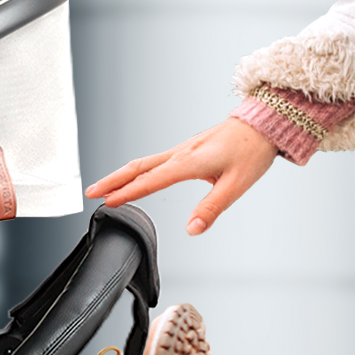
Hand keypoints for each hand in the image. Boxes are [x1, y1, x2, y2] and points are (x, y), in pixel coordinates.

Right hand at [85, 120, 277, 235]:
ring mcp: (183, 149)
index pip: (151, 180)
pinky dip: (138, 169)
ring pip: (145, 162)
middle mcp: (182, 153)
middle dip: (112, 180)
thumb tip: (191, 229)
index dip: (127, 193)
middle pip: (139, 167)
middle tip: (91, 193)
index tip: (107, 203)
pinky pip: (155, 160)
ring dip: (122, 174)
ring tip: (105, 187)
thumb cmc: (251, 153)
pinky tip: (136, 176)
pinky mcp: (188, 150)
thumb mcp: (236, 185)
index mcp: (190, 162)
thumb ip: (212, 208)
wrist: (263, 125)